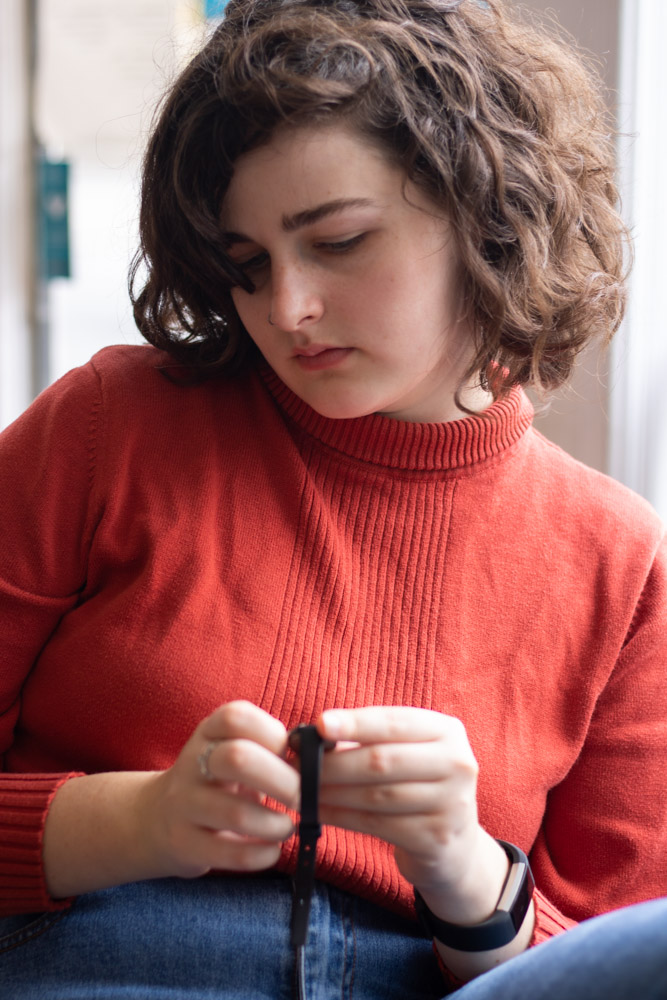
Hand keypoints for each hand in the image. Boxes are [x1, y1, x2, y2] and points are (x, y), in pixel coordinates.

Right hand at [141, 701, 299, 878]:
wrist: (157, 819)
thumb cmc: (218, 781)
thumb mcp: (233, 752)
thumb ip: (269, 749)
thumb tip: (319, 757)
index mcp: (208, 732)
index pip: (237, 718)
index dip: (273, 735)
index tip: (291, 755)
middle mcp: (191, 763)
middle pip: (237, 759)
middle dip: (282, 780)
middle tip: (299, 796)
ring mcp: (183, 804)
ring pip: (235, 813)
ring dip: (274, 825)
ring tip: (286, 827)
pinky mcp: (184, 844)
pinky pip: (230, 853)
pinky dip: (261, 854)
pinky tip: (271, 849)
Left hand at [316, 706, 507, 922]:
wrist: (455, 846)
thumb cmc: (418, 786)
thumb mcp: (408, 753)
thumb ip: (371, 740)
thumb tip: (315, 734)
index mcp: (448, 732)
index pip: (395, 722)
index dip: (356, 723)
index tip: (321, 725)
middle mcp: (457, 764)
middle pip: (383, 760)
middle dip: (334, 763)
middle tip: (297, 765)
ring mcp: (451, 804)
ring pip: (376, 795)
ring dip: (332, 792)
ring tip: (302, 789)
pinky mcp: (436, 838)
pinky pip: (377, 824)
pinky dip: (342, 817)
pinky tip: (319, 812)